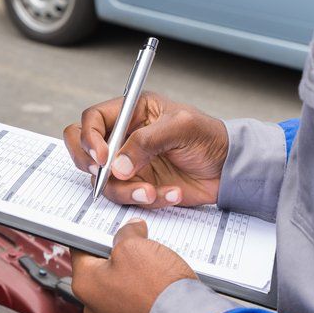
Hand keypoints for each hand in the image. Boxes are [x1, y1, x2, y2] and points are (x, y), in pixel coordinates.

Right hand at [63, 92, 227, 207]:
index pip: (93, 120)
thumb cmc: (210, 138)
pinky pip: (128, 199)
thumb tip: (118, 165)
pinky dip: (149, 200)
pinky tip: (171, 193)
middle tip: (110, 176)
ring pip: (105, 182)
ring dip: (127, 191)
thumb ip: (147, 141)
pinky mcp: (138, 187)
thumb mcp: (182, 127)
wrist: (228, 170)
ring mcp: (128, 166)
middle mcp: (124, 139)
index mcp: (131, 112)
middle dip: (93, 168)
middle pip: (85, 152)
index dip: (90, 138)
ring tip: (153, 191)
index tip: (103, 158)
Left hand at [71, 219, 195, 312]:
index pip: (80, 250)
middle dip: (118, 257)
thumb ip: (127, 234)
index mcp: (85, 284)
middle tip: (138, 247)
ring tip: (152, 269)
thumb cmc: (156, 289)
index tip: (111, 230)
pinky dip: (142, 295)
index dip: (97, 236)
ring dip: (132, 276)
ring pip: (118, 288)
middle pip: (101, 270)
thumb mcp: (135, 245)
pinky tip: (157, 288)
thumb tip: (130, 231)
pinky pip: (132, 305)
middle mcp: (93, 307)